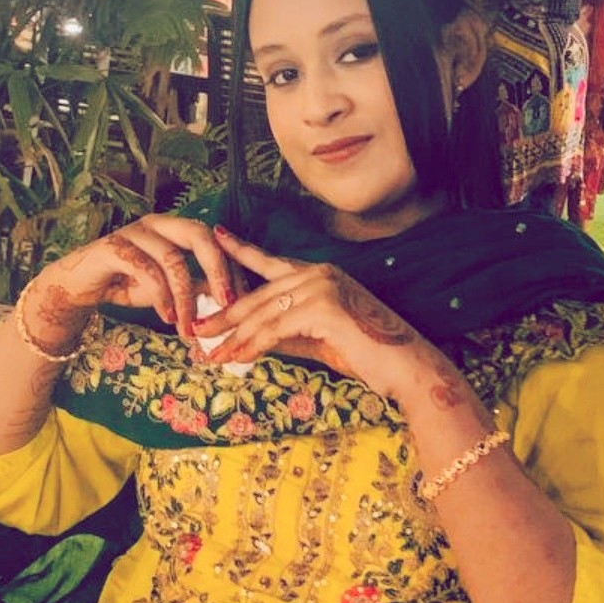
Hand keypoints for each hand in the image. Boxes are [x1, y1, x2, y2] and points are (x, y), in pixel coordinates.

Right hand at [32, 214, 238, 339]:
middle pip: (199, 235)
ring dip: (185, 297)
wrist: (78, 288)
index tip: (241, 302)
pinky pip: (145, 269)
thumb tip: (229, 304)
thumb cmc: (128, 284)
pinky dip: (160, 296)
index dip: (231, 268)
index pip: (214, 240)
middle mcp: (158, 223)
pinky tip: (167, 318)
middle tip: (228, 304)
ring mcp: (134, 232)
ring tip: (190, 327)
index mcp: (175, 228)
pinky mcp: (113, 247)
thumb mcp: (169, 290)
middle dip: (218, 270)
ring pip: (172, 258)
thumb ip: (196, 290)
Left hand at [194, 226, 450, 403]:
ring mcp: (322, 287)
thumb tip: (250, 337)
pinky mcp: (324, 307)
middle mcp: (319, 273)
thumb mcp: (318, 339)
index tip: (217, 235)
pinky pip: (277, 328)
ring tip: (211, 354)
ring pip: (264, 313)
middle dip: (225, 315)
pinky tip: (237, 358)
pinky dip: (253, 345)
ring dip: (234, 337)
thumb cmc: (368, 355)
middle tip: (197, 330)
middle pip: (260, 294)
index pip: (272, 262)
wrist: (406, 367)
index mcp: (320, 273)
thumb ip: (286, 332)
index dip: (242, 249)